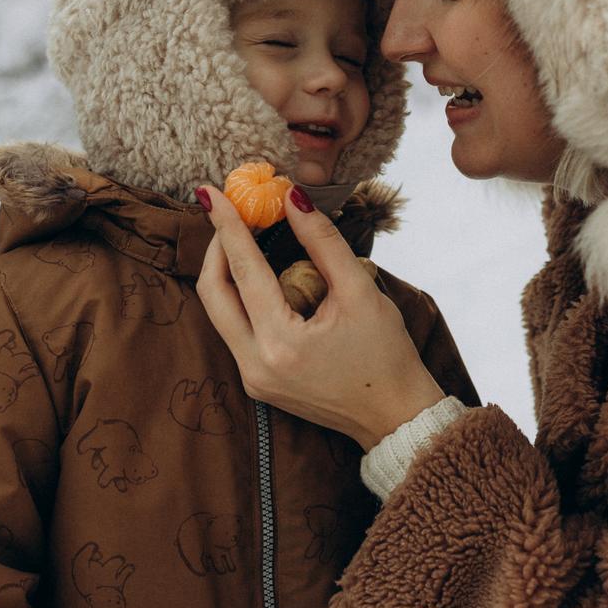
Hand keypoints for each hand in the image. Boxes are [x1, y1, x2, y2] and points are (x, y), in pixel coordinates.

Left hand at [195, 185, 442, 449]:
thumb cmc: (387, 355)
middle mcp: (255, 365)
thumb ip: (323, 242)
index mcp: (281, 343)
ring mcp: (252, 378)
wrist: (396, 417)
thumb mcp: (360, 291)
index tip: (211, 191)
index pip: (243, 269)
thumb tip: (293, 199)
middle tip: (229, 212)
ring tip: (243, 236)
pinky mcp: (257, 382)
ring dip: (225, 271)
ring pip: (218, 312)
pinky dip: (240, 297)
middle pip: (213, 293)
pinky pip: (234, 330)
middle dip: (217, 247)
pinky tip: (258, 274)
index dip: (227, 224)